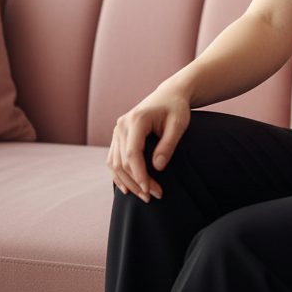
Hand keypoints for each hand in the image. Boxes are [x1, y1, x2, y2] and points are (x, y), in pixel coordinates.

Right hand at [107, 81, 190, 201]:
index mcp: (136, 120)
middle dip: (136, 182)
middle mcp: (122, 125)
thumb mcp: (179, 124)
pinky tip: (128, 188)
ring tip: (144, 195)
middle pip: (122, 162)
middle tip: (153, 197)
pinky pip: (112, 159)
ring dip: (127, 182)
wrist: (169, 94)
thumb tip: (157, 168)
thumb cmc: (176, 108)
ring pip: (114, 163)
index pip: (133, 154)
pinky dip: (119, 175)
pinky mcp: (118, 135)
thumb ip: (168, 144)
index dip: (140, 175)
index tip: (151, 190)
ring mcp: (117, 130)